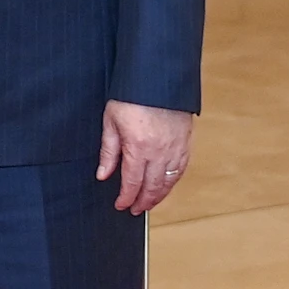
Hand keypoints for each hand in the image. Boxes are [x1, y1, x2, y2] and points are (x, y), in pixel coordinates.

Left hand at [96, 100, 192, 214]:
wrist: (157, 78)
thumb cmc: (131, 96)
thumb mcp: (111, 121)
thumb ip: (109, 151)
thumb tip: (103, 174)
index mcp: (138, 147)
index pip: (132, 183)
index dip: (126, 198)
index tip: (120, 205)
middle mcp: (159, 152)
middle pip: (152, 187)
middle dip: (142, 202)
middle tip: (134, 210)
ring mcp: (175, 148)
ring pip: (169, 182)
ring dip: (158, 196)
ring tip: (149, 203)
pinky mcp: (185, 142)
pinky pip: (181, 170)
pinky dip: (173, 182)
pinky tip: (166, 185)